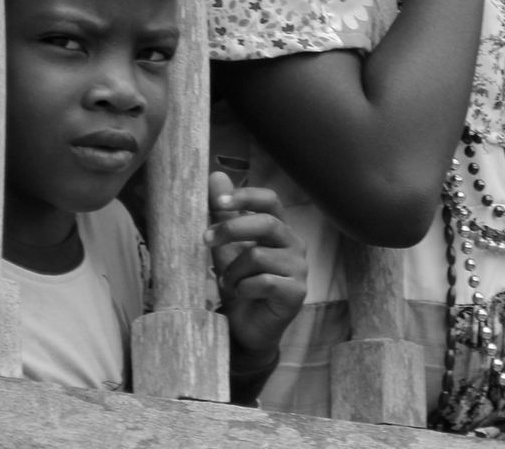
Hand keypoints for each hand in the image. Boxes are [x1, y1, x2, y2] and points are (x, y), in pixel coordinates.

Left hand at [205, 171, 306, 360]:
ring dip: (233, 271)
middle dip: (231, 229)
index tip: (218, 201)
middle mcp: (295, 244)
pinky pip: (264, 281)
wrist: (247, 329)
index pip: (270, 200)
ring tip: (227, 284)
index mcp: (280, 229)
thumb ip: (224, 215)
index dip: (246, 196)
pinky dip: (243, 288)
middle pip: (266, 223)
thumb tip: (214, 175)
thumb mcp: (227, 248)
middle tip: (205, 240)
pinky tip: (241, 294)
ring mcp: (299, 269)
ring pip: (258, 256)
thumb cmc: (241, 284)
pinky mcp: (296, 293)